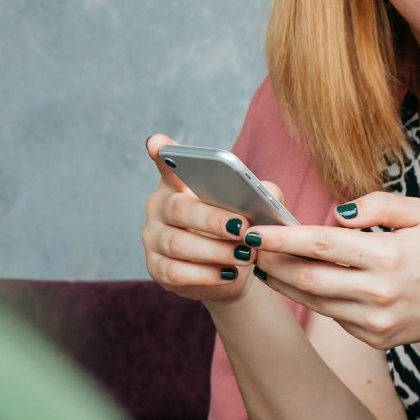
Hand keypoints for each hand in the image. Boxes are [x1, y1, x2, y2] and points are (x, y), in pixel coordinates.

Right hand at [140, 133, 260, 304]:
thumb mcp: (252, 208)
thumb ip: (260, 193)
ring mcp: (154, 239)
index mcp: (178, 184)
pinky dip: (206, 275)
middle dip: (212, 219)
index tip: (158, 145)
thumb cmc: (238, 230)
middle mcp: (159, 208)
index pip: (168, 164)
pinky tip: (229, 273)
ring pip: (179, 244)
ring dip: (215, 250)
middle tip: (242, 228)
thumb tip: (265, 194)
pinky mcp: (157, 269)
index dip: (162, 154)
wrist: (232, 272)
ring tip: (245, 255)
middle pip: (179, 209)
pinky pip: (177, 272)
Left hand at [251, 193, 419, 349]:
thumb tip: (335, 213)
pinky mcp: (373, 338)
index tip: (255, 230)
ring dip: (285, 282)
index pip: (322, 244)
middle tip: (251, 246)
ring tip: (267, 262)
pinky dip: (314, 297)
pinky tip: (304, 281)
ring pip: (313, 301)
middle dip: (273, 262)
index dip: (283, 237)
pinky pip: (332, 315)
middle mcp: (379, 293)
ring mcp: (375, 321)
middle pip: (307, 278)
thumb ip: (377, 205)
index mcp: (389, 256)